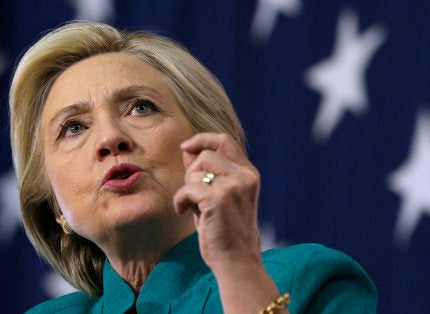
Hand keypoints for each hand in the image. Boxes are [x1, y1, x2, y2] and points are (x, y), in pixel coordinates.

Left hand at [173, 133, 260, 267]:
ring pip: (195, 170)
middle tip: (193, 195)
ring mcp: (234, 186)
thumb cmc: (225, 231)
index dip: (203, 139)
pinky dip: (180, 200)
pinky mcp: (219, 198)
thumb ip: (208, 172)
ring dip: (186, 187)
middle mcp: (245, 176)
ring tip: (192, 206)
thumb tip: (188, 149)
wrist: (236, 261)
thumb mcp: (220, 196)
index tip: (186, 146)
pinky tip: (184, 212)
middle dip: (191, 172)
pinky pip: (187, 188)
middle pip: (205, 155)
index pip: (225, 141)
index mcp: (249, 174)